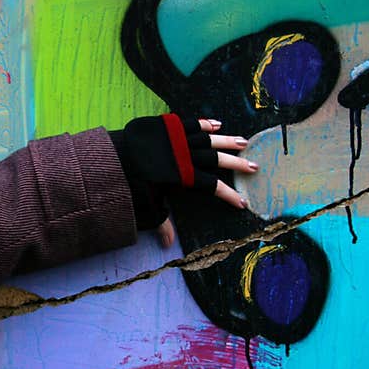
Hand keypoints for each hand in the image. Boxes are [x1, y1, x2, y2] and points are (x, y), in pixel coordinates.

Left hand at [113, 114, 256, 245]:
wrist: (114, 153)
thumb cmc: (130, 180)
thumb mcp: (146, 202)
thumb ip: (161, 222)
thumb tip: (168, 245)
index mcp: (183, 175)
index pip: (213, 186)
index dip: (229, 195)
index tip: (242, 203)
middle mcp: (186, 155)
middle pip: (217, 159)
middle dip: (237, 164)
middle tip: (254, 167)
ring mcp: (179, 138)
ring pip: (209, 138)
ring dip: (227, 141)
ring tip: (244, 142)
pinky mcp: (169, 125)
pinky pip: (192, 123)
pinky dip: (205, 124)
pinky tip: (217, 124)